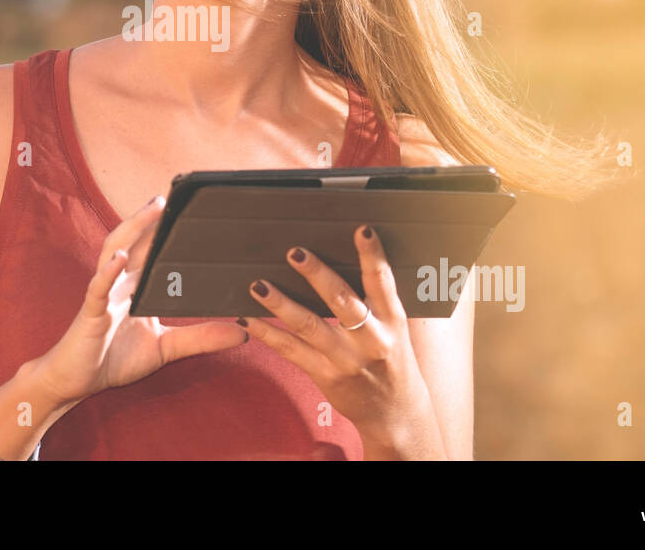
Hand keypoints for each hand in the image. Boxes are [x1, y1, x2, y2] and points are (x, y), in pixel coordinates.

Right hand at [34, 194, 248, 407]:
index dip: (168, 230)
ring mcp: (104, 295)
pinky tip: (119, 260)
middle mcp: (120, 284)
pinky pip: (98, 288)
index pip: (153, 251)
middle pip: (136, 242)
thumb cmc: (114, 359)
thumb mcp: (165, 348)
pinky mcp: (91, 313)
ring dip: (133, 229)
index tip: (190, 209)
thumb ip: (200, 338)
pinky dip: (107, 272)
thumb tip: (243, 333)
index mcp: (136, 288)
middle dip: (153, 218)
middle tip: (175, 195)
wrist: (77, 382)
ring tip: (152, 210)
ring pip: (115, 251)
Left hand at [239, 224, 446, 458]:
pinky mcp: (325, 374)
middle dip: (317, 275)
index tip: (361, 230)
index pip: (383, 282)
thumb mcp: (396, 329)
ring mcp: (346, 358)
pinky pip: (291, 350)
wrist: (396, 413)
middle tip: (295, 252)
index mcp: (392, 320)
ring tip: (258, 285)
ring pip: (309, 325)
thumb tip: (350, 257)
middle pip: (341, 301)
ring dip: (280, 303)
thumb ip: (377, 299)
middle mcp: (370, 338)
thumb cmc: (393, 360)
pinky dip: (268, 334)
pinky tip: (248, 319)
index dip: (373, 255)